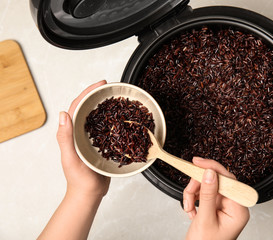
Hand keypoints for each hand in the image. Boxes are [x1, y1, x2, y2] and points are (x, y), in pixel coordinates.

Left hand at [56, 80, 109, 197]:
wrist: (89, 193)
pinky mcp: (100, 144)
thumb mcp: (70, 158)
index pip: (77, 107)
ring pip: (97, 117)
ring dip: (104, 105)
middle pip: (87, 108)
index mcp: (71, 132)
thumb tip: (63, 114)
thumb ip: (65, 138)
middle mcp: (80, 132)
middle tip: (109, 87)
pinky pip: (106, 128)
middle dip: (97, 95)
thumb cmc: (79, 179)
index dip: (87, 93)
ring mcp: (90, 138)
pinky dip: (112, 120)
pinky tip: (121, 118)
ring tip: (115, 98)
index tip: (99, 85)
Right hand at [183, 157, 249, 239]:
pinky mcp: (215, 206)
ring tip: (189, 206)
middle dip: (199, 185)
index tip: (198, 163)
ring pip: (207, 186)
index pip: (229, 180)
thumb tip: (210, 173)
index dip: (213, 168)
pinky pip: (203, 194)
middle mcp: (233, 206)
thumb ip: (208, 195)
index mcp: (239, 210)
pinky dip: (193, 199)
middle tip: (189, 190)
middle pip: (216, 181)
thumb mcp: (205, 219)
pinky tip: (191, 210)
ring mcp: (224, 206)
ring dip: (194, 194)